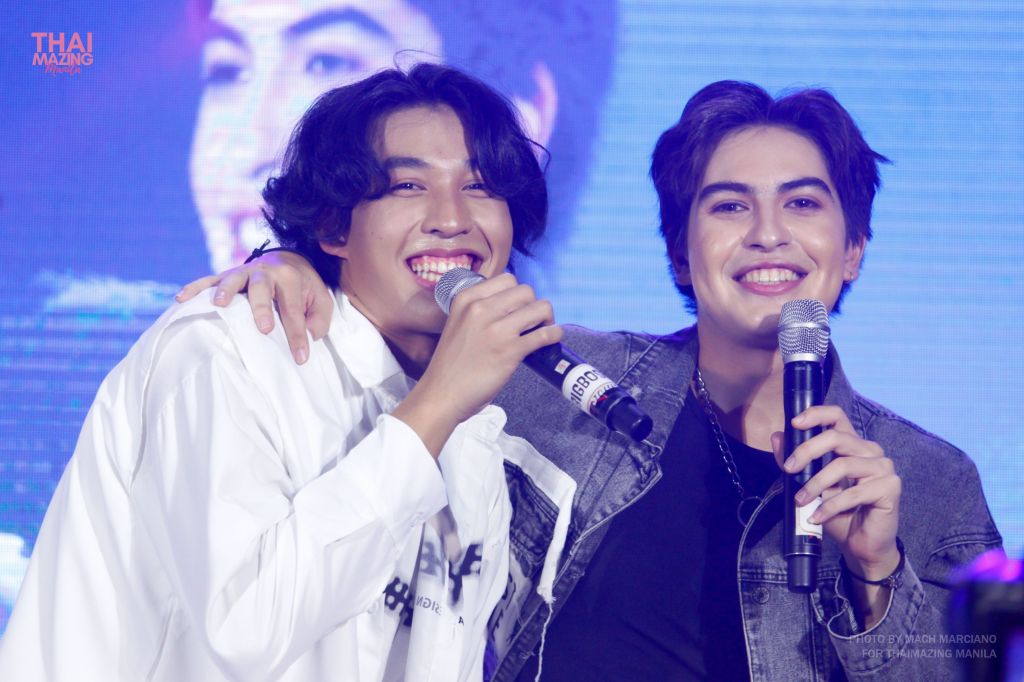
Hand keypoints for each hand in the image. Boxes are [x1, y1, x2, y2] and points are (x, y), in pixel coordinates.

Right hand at [175, 251, 332, 363]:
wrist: (289, 260)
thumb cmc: (305, 288)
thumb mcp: (322, 302)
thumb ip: (319, 319)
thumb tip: (309, 336)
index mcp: (291, 278)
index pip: (294, 310)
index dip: (297, 335)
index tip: (300, 357)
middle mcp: (266, 272)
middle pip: (262, 289)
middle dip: (262, 308)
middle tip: (264, 328)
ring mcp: (244, 272)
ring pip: (233, 279)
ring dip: (226, 291)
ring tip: (219, 305)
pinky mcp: (227, 275)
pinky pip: (209, 279)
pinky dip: (195, 287)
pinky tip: (182, 298)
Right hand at [393, 273, 562, 456]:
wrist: (441, 394)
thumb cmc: (451, 364)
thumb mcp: (458, 324)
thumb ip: (480, 311)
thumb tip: (514, 307)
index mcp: (467, 299)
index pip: (507, 280)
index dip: (518, 295)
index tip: (518, 309)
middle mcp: (481, 309)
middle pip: (527, 291)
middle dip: (534, 305)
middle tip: (532, 322)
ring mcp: (496, 330)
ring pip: (541, 308)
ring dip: (546, 319)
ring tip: (540, 331)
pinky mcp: (510, 351)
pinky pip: (545, 334)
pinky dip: (554, 336)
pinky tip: (551, 340)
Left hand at [772, 406, 901, 579]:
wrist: (860, 543)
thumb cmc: (837, 511)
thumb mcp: (810, 485)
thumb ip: (796, 462)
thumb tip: (776, 437)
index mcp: (852, 443)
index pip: (837, 416)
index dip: (816, 414)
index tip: (794, 423)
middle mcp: (870, 450)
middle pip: (836, 438)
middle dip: (807, 451)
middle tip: (789, 469)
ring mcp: (883, 467)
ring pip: (843, 465)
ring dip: (816, 484)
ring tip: (800, 500)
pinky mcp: (890, 487)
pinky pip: (854, 493)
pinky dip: (830, 506)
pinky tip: (817, 517)